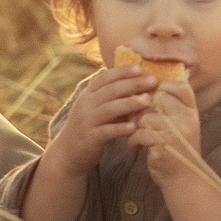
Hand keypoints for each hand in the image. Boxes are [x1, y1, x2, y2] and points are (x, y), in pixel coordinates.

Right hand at [45, 63, 158, 178]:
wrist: (68, 152)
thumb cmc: (89, 127)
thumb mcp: (96, 109)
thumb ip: (111, 98)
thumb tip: (136, 85)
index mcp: (88, 95)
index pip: (104, 78)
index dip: (121, 71)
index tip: (140, 68)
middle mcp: (86, 104)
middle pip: (110, 90)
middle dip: (132, 84)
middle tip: (153, 80)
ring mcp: (87, 121)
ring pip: (109, 109)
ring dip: (129, 103)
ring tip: (148, 100)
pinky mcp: (90, 138)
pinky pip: (106, 131)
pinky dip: (119, 128)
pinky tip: (133, 127)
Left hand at [127, 78, 205, 185]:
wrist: (184, 180)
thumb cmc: (176, 148)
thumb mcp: (179, 123)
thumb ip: (168, 106)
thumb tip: (142, 86)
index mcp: (192, 111)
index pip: (179, 85)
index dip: (162, 88)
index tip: (153, 101)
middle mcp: (187, 119)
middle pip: (156, 98)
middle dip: (142, 109)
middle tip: (139, 121)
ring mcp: (177, 132)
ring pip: (145, 116)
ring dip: (135, 127)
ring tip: (138, 136)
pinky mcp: (165, 145)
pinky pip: (139, 133)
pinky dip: (133, 141)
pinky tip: (137, 147)